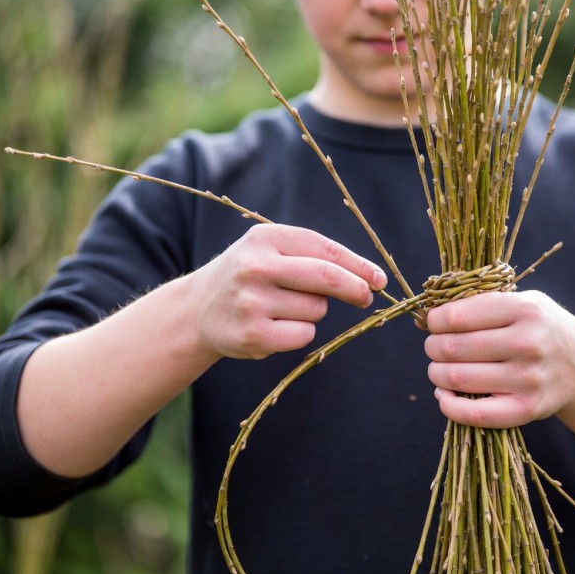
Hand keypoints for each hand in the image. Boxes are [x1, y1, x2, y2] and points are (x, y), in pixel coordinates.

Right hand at [187, 224, 386, 360]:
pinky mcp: (253, 335)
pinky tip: (275, 327)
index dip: (358, 265)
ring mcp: (253, 302)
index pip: (325, 249)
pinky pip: (304, 334)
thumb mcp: (270, 250)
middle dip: (356, 288)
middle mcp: (256, 267)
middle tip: (367, 297)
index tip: (378, 278)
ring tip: (282, 307)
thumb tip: (369, 276)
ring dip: (313, 311)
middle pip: (327, 277)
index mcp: (264, 238)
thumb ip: (313, 256)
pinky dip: (300, 332)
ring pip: (317, 309)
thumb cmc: (248, 276)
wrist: (196, 310)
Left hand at [424, 290, 574, 427]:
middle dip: (433, 348)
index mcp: (524, 309)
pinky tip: (444, 396)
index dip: (435, 321)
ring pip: (458, 379)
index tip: (434, 324)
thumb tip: (423, 319)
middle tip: (435, 348)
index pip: (457, 316)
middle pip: (452, 348)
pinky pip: (474, 414)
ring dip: (437, 374)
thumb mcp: (519, 301)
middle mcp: (528, 343)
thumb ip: (477, 304)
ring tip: (440, 370)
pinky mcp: (527, 410)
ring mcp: (528, 379)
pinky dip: (448, 406)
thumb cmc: (539, 327)